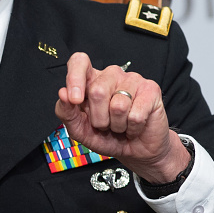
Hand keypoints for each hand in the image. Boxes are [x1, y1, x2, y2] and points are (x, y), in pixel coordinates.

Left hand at [55, 52, 189, 183]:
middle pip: (97, 91)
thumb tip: (62, 93)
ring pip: (118, 105)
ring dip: (117, 125)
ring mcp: (132, 79)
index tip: (75, 100)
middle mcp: (111, 75)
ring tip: (121, 126)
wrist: (136, 151)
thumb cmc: (106, 136)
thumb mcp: (79, 129)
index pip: (79, 61)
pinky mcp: (151, 89)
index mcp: (90, 79)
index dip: (75, 78)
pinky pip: (136, 114)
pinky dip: (132, 128)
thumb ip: (66, 112)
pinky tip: (135, 126)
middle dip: (99, 118)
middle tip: (105, 125)